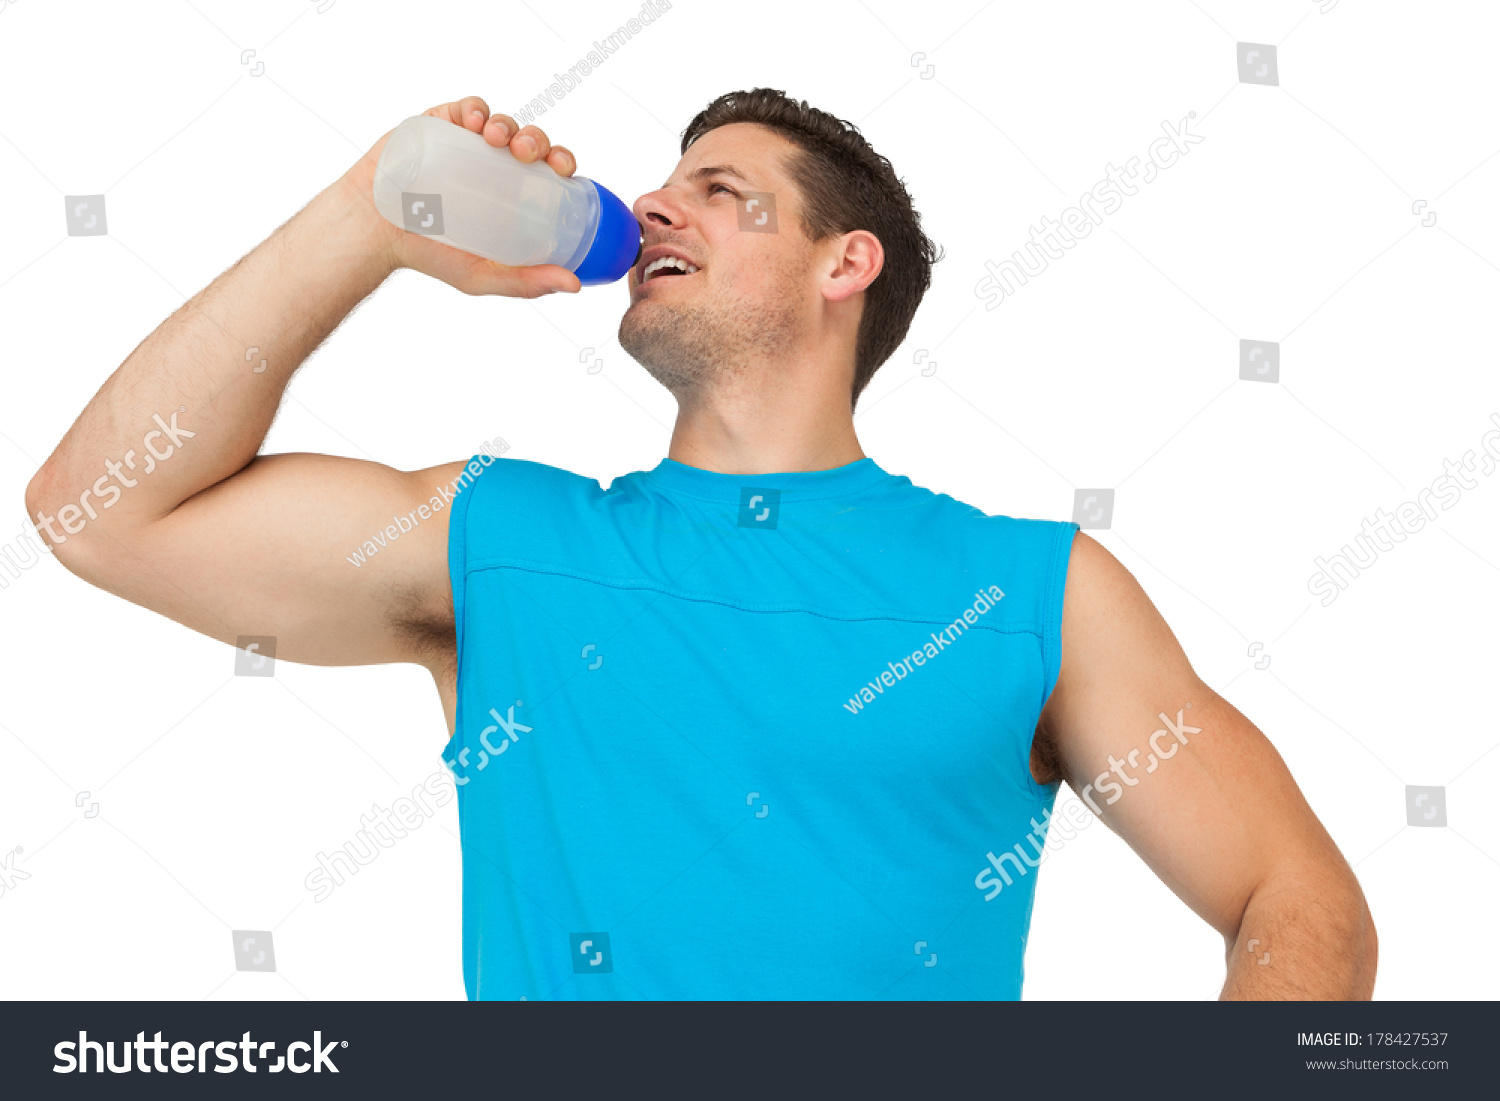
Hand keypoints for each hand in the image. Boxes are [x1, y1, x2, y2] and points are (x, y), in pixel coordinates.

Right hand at [341, 95, 582, 297]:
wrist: (374, 230)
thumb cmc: (430, 254)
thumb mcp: (482, 275)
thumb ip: (526, 282)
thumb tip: (574, 285)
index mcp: (514, 195)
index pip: (550, 173)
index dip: (563, 163)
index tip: (564, 168)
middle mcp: (496, 165)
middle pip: (531, 142)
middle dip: (538, 140)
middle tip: (527, 153)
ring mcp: (469, 142)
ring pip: (503, 122)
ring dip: (509, 125)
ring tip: (498, 139)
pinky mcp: (441, 123)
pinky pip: (467, 107)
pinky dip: (476, 108)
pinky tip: (475, 121)